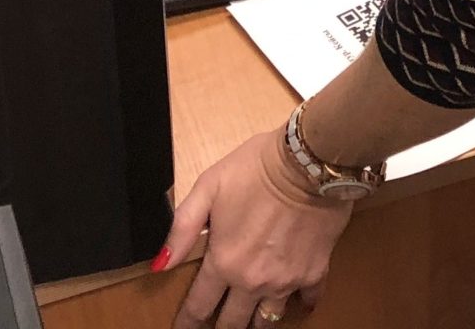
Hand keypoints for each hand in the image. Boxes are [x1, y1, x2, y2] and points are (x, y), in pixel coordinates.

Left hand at [162, 130, 353, 328]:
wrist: (309, 162)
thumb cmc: (256, 169)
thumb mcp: (209, 187)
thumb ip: (182, 228)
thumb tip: (160, 265)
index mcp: (224, 262)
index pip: (199, 306)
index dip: (188, 323)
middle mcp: (253, 281)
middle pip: (233, 322)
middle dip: (223, 328)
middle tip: (218, 327)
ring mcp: (285, 281)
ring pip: (267, 320)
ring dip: (257, 324)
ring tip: (252, 321)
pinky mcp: (314, 272)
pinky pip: (306, 300)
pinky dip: (300, 303)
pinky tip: (297, 302)